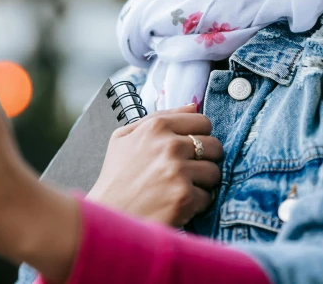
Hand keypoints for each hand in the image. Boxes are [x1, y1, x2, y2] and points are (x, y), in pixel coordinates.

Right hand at [87, 104, 222, 226]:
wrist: (107, 215)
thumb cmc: (115, 177)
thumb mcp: (124, 137)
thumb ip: (158, 117)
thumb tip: (193, 106)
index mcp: (156, 127)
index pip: (203, 121)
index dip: (199, 135)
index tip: (190, 148)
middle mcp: (169, 146)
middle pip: (214, 145)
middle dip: (205, 158)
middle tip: (187, 170)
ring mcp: (178, 171)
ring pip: (215, 171)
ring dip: (202, 182)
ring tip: (180, 187)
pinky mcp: (184, 197)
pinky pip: (208, 196)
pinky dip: (196, 203)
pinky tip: (176, 203)